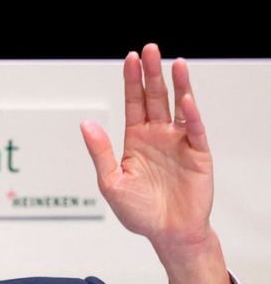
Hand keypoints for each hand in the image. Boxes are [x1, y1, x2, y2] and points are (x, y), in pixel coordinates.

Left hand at [80, 44, 233, 283]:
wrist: (168, 234)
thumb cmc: (139, 212)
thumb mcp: (111, 182)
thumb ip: (100, 152)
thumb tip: (86, 124)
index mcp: (135, 140)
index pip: (133, 103)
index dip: (131, 81)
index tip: (130, 59)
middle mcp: (157, 136)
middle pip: (154, 98)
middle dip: (152, 74)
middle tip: (150, 49)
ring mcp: (178, 143)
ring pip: (176, 107)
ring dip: (176, 85)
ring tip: (174, 62)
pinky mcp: (197, 154)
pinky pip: (194, 130)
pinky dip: (190, 114)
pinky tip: (185, 99)